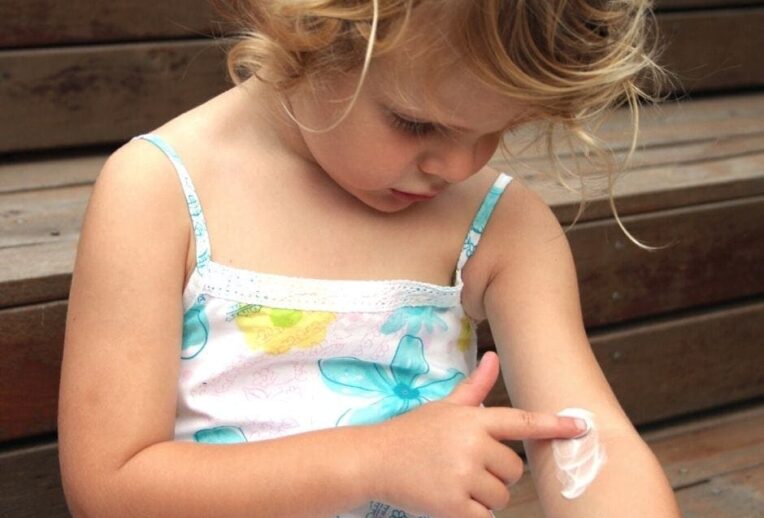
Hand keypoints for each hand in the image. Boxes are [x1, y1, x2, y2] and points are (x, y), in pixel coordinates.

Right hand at [368, 351, 584, 517]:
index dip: (554, 425)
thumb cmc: (412, 432)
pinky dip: (472, 513)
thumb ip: (475, 387)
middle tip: (468, 467)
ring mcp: (463, 476)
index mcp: (473, 420)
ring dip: (486, 495)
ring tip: (456, 482)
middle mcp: (472, 446)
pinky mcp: (453, 506)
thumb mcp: (445, 406)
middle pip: (514, 469)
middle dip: (498, 472)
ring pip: (502, 495)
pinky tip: (451, 498)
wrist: (374, 460)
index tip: (581, 427)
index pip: (522, 422)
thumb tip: (493, 358)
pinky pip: (485, 516)